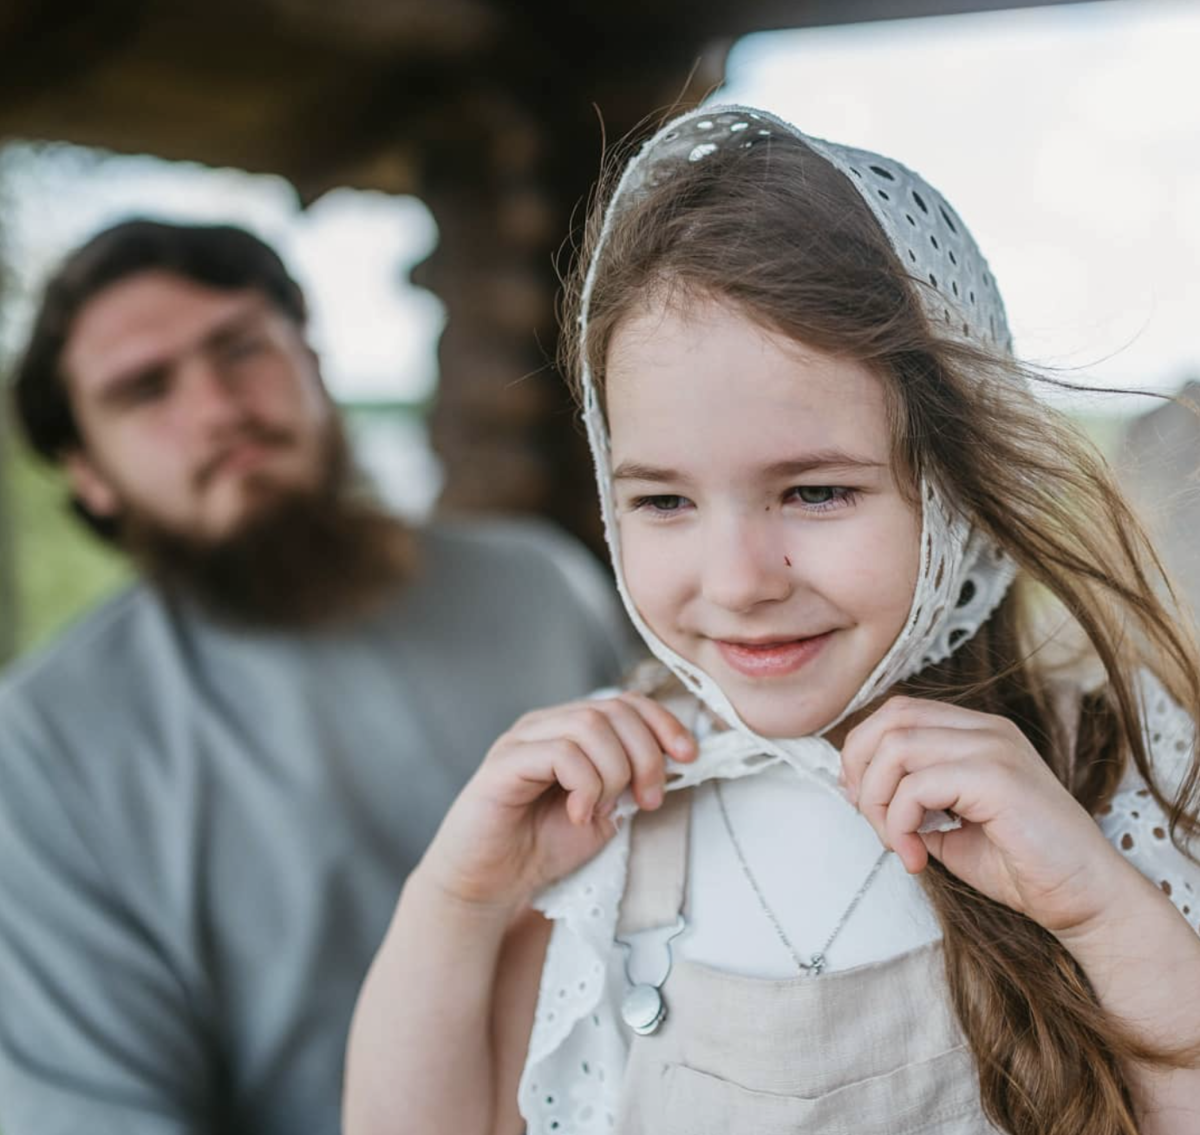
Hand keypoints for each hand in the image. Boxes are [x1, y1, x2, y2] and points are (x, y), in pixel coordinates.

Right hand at [418, 692, 696, 914]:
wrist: (489, 885)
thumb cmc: (542, 847)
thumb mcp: (604, 811)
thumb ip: (630, 782)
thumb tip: (672, 761)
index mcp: (569, 730)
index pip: (625, 703)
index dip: (663, 723)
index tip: (689, 757)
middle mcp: (545, 725)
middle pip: (613, 710)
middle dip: (646, 755)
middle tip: (647, 800)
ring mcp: (522, 739)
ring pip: (589, 725)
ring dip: (614, 772)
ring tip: (603, 810)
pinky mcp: (504, 763)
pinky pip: (561, 752)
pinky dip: (584, 785)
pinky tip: (578, 813)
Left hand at [840, 696, 1138, 935]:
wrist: (1087, 900)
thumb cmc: (1023, 866)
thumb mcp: (949, 827)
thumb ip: (910, 801)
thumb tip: (859, 793)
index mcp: (977, 732)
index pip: (898, 712)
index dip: (864, 752)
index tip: (861, 801)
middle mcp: (987, 730)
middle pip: (891, 718)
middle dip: (861, 769)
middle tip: (871, 820)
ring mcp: (994, 748)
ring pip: (896, 747)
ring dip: (878, 801)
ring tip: (899, 843)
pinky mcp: (998, 778)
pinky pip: (917, 786)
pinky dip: (899, 822)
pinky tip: (916, 855)